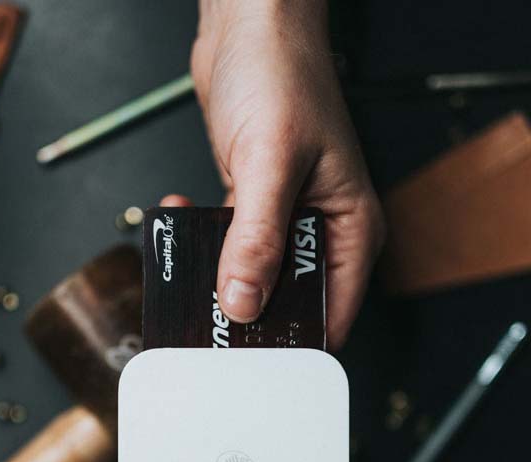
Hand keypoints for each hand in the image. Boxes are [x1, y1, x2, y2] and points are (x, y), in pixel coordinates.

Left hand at [181, 0, 382, 348]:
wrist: (250, 24)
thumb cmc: (282, 74)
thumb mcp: (270, 163)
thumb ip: (256, 239)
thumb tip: (243, 301)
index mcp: (349, 230)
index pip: (330, 316)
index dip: (292, 344)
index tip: (251, 359)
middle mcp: (320, 232)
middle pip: (286, 303)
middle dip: (246, 312)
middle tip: (204, 320)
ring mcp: (285, 222)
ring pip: (251, 277)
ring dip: (215, 275)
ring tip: (186, 266)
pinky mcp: (253, 208)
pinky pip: (227, 244)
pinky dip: (201, 240)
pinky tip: (181, 217)